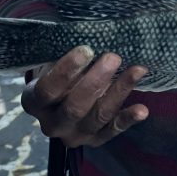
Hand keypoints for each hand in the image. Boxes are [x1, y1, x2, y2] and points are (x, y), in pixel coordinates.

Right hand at [21, 45, 148, 146]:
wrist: (59, 99)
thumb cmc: (57, 72)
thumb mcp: (52, 62)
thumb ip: (67, 56)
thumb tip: (93, 36)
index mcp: (34, 102)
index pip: (48, 90)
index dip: (66, 71)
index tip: (86, 49)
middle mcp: (52, 124)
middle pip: (74, 107)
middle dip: (96, 81)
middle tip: (113, 57)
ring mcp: (74, 135)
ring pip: (98, 117)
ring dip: (118, 92)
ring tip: (137, 70)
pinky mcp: (95, 139)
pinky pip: (113, 131)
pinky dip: (128, 119)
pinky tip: (142, 110)